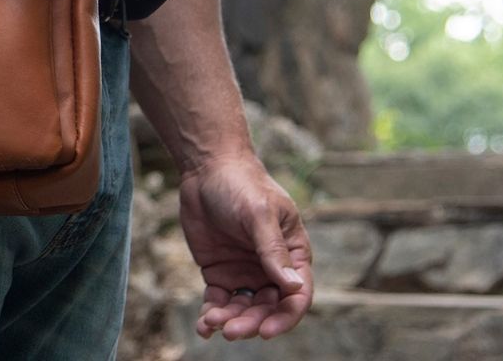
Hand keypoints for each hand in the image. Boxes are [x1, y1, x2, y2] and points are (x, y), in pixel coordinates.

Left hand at [178, 153, 313, 340]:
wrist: (206, 169)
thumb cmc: (242, 185)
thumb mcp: (259, 215)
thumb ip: (273, 251)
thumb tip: (293, 287)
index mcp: (293, 254)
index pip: (298, 295)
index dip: (285, 317)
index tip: (266, 332)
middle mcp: (272, 269)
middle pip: (268, 308)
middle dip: (252, 322)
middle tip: (231, 331)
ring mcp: (246, 272)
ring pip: (244, 309)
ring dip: (231, 321)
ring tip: (212, 323)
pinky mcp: (220, 272)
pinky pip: (220, 301)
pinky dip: (213, 314)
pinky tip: (204, 325)